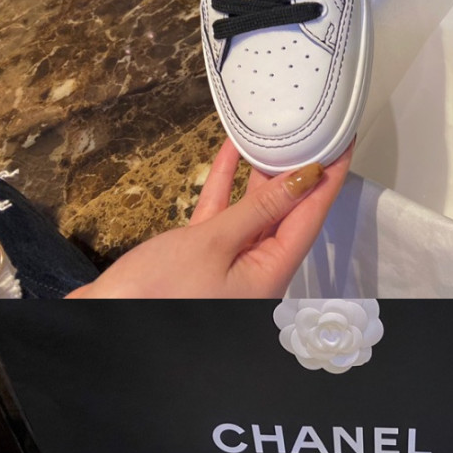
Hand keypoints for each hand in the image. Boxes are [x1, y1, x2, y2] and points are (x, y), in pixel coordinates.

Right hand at [77, 140, 354, 302]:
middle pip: (288, 214)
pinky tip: (230, 154)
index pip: (311, 217)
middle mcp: (256, 273)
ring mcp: (229, 266)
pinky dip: (226, 185)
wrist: (108, 320)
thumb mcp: (213, 244)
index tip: (344, 144)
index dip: (329, 179)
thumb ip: (258, 210)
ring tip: (276, 133)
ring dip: (262, 174)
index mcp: (270, 275)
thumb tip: (301, 180)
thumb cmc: (158, 293)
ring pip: (255, 212)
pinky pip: (223, 216)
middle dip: (301, 172)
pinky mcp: (201, 258)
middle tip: (316, 131)